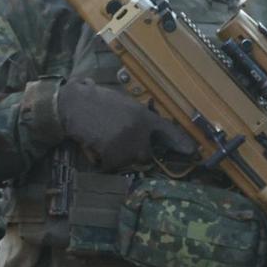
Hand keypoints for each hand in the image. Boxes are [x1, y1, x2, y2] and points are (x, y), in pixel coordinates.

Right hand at [58, 78, 195, 171]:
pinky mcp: (115, 153)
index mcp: (144, 115)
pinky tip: (93, 146)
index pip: (169, 131)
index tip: (193, 153)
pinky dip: (100, 161)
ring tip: (100, 140)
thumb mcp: (121, 103)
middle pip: (145, 156)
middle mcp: (141, 129)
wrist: (73, 104)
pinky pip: (110, 166)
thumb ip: (135, 118)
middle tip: (115, 144)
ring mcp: (128, 142)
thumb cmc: (93, 100)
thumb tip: (144, 136)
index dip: (182, 144)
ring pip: (126, 162)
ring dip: (113, 157)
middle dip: (132, 154)